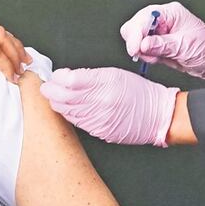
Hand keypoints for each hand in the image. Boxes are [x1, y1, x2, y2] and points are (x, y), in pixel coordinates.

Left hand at [39, 67, 178, 146]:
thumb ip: (89, 75)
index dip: (58, 77)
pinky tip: (68, 108)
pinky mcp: (100, 131)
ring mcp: (100, 119)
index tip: (56, 75)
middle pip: (64, 97)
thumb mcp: (115, 74)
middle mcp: (101, 101)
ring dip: (57, 103)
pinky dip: (69, 114)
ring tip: (54, 97)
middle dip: (50, 91)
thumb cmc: (138, 91)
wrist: (157, 115)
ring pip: (67, 111)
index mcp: (106, 83)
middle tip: (47, 86)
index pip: (70, 80)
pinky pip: (77, 122)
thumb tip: (66, 78)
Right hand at [120, 2, 204, 80]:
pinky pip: (142, 48)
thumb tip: (143, 45)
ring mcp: (158, 32)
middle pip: (135, 25)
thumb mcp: (186, 46)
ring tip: (156, 57)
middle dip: (136, 40)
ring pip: (135, 38)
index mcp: (170, 13)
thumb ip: (163, 45)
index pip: (144, 17)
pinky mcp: (157, 44)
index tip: (135, 49)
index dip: (136, 32)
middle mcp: (162, 20)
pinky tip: (157, 58)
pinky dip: (145, 55)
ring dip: (141, 49)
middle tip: (141, 54)